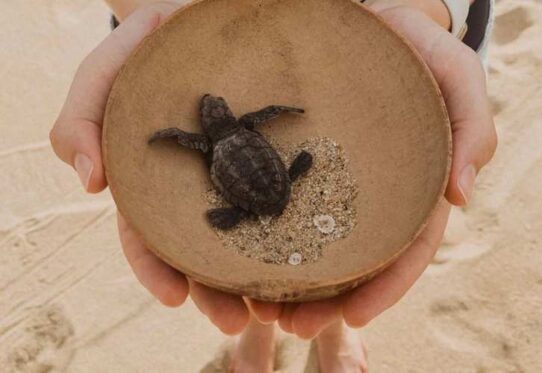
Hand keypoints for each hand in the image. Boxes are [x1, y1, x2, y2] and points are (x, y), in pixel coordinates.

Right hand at [49, 1, 280, 334]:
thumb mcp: (111, 66)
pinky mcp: (276, 157)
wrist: (212, 13)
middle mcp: (198, 182)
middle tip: (239, 319)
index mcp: (156, 175)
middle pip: (202, 248)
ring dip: (258, 277)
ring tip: (278, 306)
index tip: (178, 298)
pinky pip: (289, 197)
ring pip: (247, 236)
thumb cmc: (158, 41)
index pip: (148, 232)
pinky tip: (315, 254)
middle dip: (215, 289)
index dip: (156, 268)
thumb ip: (84, 115)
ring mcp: (240, 172)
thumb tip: (88, 180)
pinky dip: (296, 229)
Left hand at [276, 6, 496, 337]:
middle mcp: (370, 194)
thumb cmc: (415, 48)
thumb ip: (473, 127)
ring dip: (288, 283)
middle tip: (291, 325)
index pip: (406, 249)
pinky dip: (263, 238)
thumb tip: (462, 196)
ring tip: (259, 310)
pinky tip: (239, 259)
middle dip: (326, 300)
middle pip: (352, 259)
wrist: (368, 23)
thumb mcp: (455, 75)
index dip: (385, 286)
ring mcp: (331, 182)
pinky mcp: (296, 164)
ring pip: (312, 244)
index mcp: (411, 187)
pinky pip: (277, 206)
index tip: (353, 316)